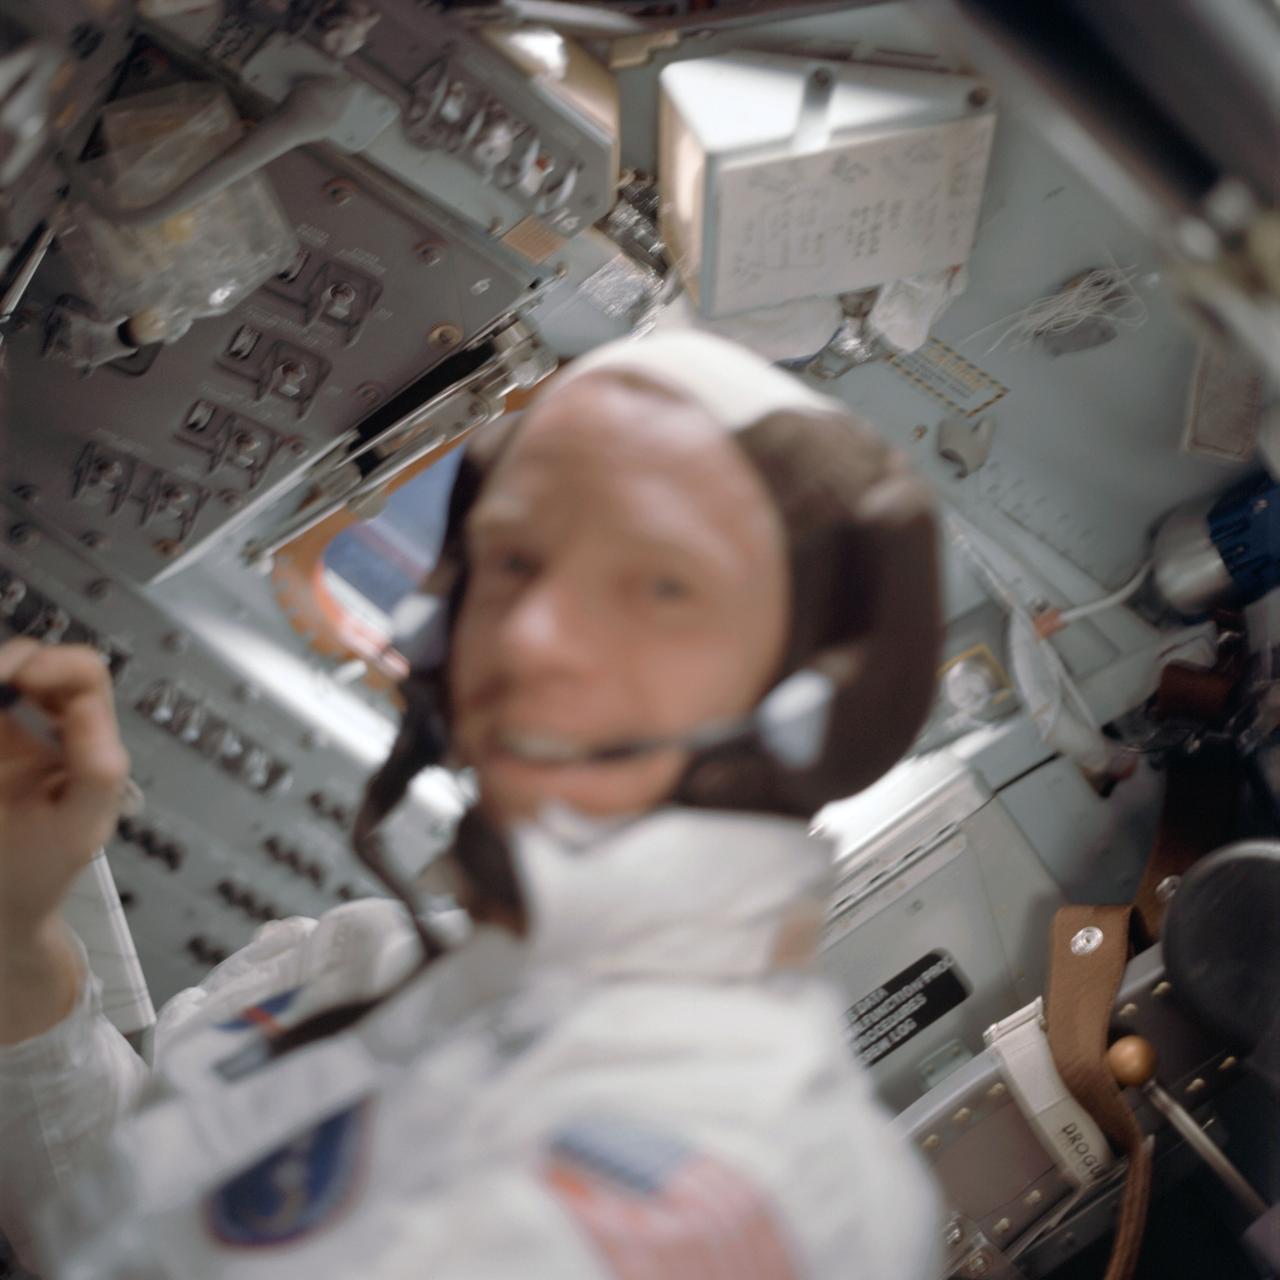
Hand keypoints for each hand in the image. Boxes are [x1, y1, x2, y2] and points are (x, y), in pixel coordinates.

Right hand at [0, 639, 129, 944]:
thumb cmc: (41, 868)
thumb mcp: (81, 825)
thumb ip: (96, 766)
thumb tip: (87, 705)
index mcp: (84, 738)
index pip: (83, 673)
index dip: (54, 663)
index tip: (19, 681)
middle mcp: (44, 724)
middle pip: (31, 661)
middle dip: (8, 665)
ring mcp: (7, 734)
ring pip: (2, 679)